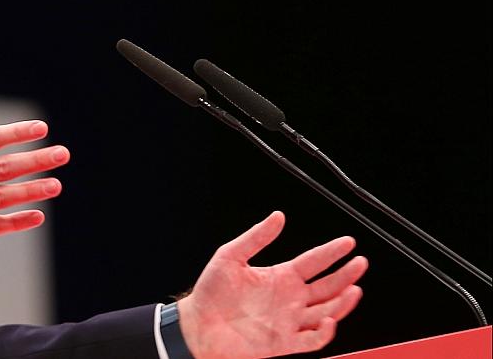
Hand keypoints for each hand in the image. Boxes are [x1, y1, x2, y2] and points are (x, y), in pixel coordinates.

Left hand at [178, 211, 367, 358]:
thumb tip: (277, 216)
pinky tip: (329, 319)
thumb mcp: (231, 256)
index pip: (314, 262)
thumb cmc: (210, 291)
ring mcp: (290, 320)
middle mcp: (290, 298)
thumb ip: (256, 238)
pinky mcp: (285, 342)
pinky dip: (325, 332)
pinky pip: (313, 339)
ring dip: (343, 302)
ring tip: (354, 289)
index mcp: (280, 277)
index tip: (348, 242)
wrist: (198, 324)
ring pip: (327, 312)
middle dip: (346, 275)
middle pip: (327, 286)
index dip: (331, 252)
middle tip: (361, 263)